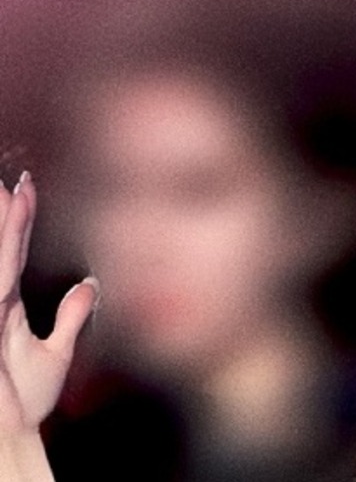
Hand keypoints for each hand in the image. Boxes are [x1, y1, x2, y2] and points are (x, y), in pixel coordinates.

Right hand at [0, 172, 97, 434]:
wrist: (8, 437)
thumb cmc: (22, 404)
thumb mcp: (55, 354)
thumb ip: (71, 318)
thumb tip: (89, 285)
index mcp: (4, 307)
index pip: (12, 252)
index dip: (19, 219)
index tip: (25, 184)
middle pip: (0, 248)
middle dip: (6, 212)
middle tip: (14, 175)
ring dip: (3, 228)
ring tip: (6, 191)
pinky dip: (1, 258)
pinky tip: (6, 238)